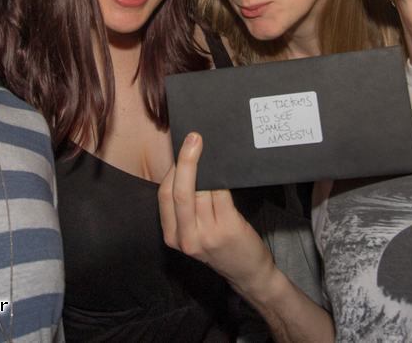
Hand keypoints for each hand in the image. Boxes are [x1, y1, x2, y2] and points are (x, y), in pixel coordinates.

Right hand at [158, 132, 276, 297]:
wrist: (248, 272)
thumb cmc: (222, 246)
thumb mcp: (194, 232)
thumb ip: (188, 206)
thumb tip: (188, 165)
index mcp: (172, 236)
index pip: (164, 195)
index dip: (171, 170)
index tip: (179, 149)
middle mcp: (186, 237)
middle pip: (179, 191)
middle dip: (186, 161)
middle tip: (194, 138)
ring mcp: (207, 235)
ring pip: (201, 190)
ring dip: (207, 166)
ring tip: (210, 149)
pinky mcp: (227, 228)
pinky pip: (221, 194)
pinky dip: (222, 178)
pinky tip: (226, 167)